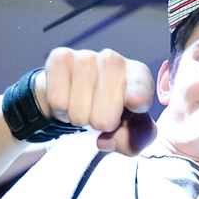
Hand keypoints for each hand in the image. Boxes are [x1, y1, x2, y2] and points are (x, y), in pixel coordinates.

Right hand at [37, 47, 155, 153]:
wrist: (76, 90)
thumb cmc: (111, 109)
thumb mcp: (132, 130)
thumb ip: (133, 141)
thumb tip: (105, 141)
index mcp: (139, 76)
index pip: (141, 86)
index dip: (138, 96)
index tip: (135, 103)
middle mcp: (114, 61)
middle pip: (103, 119)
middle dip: (99, 126)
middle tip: (99, 113)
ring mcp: (86, 57)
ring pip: (79, 114)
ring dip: (80, 119)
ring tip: (84, 105)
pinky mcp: (60, 59)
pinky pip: (58, 102)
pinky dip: (61, 110)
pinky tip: (69, 97)